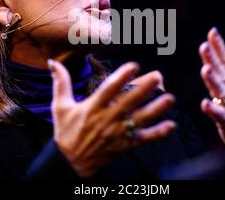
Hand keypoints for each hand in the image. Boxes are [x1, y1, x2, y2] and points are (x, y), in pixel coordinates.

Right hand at [48, 60, 176, 176]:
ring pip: (139, 121)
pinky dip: (157, 134)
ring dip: (156, 110)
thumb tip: (53, 62)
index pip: (108, 90)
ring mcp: (117, 134)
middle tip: (158, 76)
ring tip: (170, 99)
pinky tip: (170, 125)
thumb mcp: (60, 107)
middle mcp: (106, 120)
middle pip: (128, 103)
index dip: (121, 77)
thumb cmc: (67, 132)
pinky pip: (143, 140)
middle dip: (144, 89)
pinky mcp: (125, 146)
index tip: (133, 66)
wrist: (70, 163)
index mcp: (92, 109)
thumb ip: (61, 83)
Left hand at [199, 28, 224, 156]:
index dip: (218, 46)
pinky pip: (219, 114)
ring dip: (212, 80)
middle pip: (220, 71)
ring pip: (220, 91)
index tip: (212, 31)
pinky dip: (212, 109)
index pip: (224, 60)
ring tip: (205, 69)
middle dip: (212, 58)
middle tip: (204, 45)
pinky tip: (204, 104)